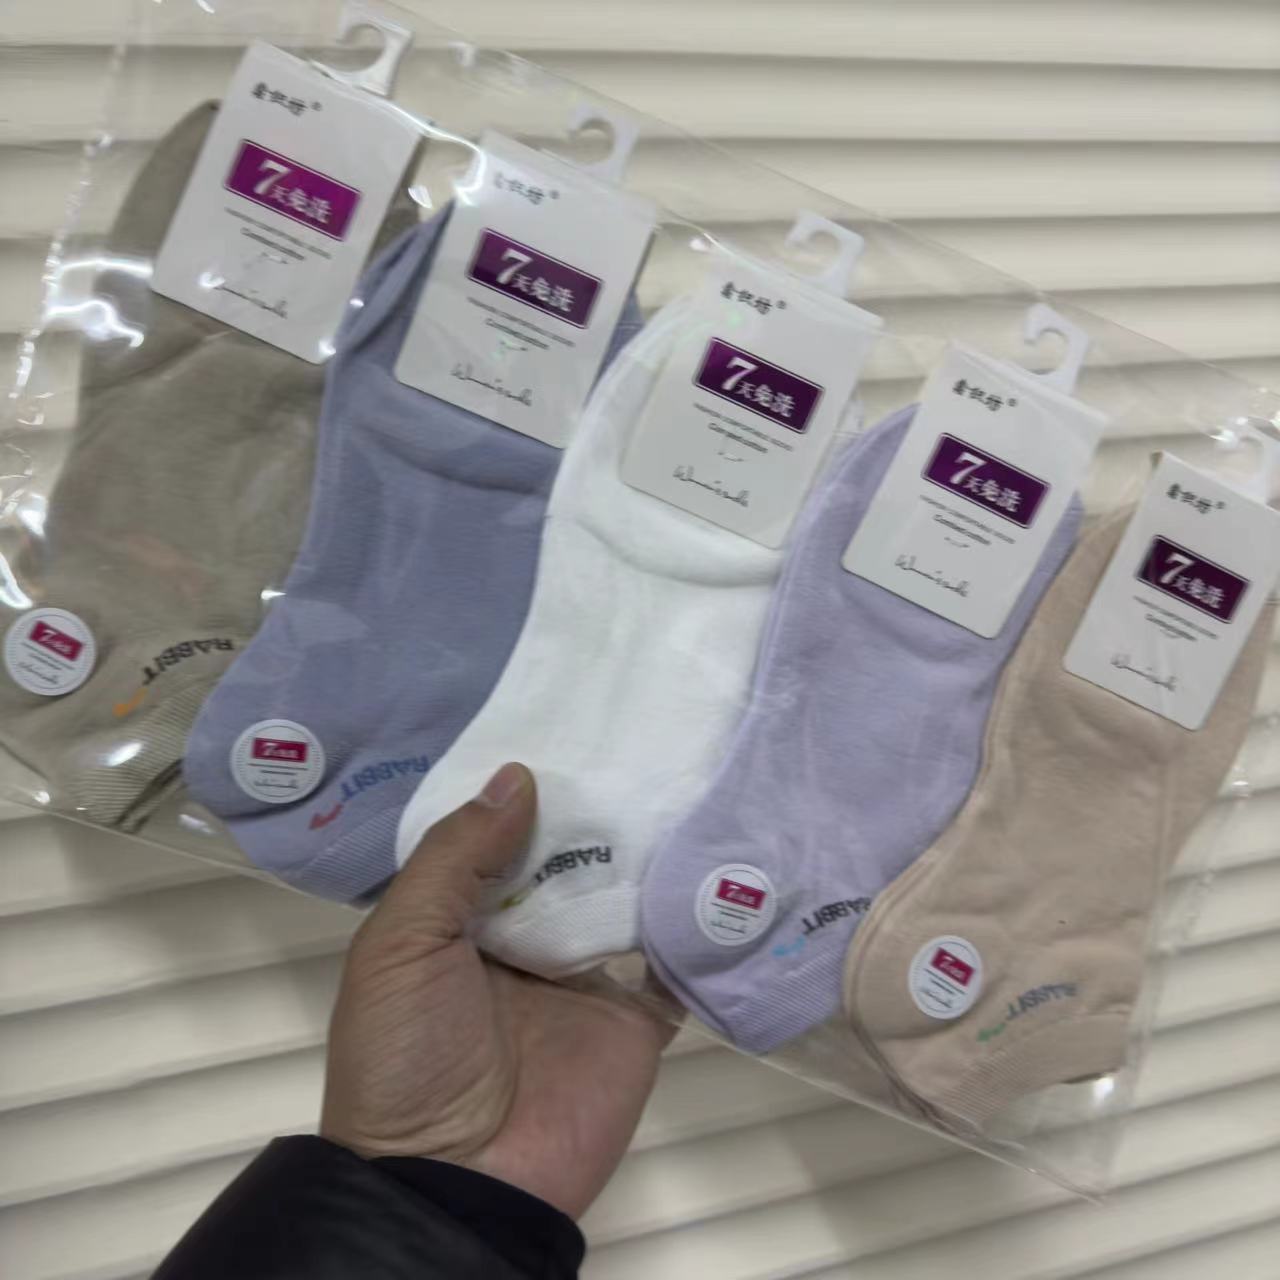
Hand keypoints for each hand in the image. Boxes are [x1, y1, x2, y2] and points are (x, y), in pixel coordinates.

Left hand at [321, 763, 674, 1218]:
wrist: (458, 1186)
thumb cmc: (407, 1057)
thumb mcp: (400, 946)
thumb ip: (454, 858)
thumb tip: (518, 776)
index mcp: (461, 921)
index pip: (499, 838)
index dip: (526, 790)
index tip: (565, 723)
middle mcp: (525, 940)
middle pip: (567, 861)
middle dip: (594, 810)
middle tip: (643, 733)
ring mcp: (584, 979)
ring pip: (623, 898)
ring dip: (649, 852)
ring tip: (689, 775)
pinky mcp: (636, 1018)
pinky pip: (674, 961)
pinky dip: (697, 921)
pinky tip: (722, 863)